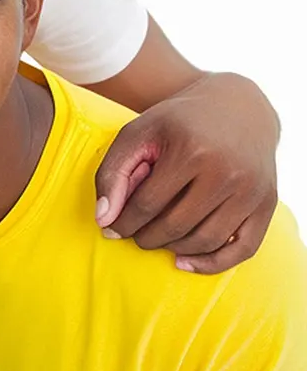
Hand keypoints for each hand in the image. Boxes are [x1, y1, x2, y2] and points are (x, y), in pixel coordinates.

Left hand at [95, 72, 279, 273]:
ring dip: (172, 248)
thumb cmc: (178, 123)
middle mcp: (228, 172)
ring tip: (155, 238)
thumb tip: (103, 219)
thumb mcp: (137, 135)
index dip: (122, 222)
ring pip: (205, 240)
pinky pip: (242, 248)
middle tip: (133, 234)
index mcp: (192, 151)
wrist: (236, 107)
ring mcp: (252, 190)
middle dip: (145, 237)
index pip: (146, 205)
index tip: (111, 228)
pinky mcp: (268, 203)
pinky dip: (211, 263)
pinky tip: (183, 262)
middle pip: (175, 226)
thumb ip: (112, 174)